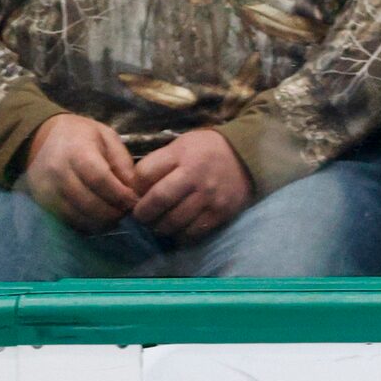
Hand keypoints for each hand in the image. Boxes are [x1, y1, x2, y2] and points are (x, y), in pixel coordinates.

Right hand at [23, 112, 139, 231]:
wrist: (39, 138)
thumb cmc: (78, 135)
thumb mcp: (106, 137)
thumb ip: (122, 162)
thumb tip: (133, 190)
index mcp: (77, 151)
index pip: (100, 180)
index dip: (120, 195)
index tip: (134, 202)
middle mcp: (59, 173)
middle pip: (89, 203)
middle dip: (112, 213)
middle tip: (125, 213)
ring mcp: (48, 190)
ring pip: (77, 216)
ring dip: (99, 222)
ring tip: (112, 217)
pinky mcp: (42, 203)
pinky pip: (66, 220)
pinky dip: (85, 224)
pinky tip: (96, 219)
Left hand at [132, 127, 254, 242]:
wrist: (247, 157)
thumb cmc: (205, 152)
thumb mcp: (181, 146)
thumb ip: (158, 164)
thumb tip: (133, 191)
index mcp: (181, 154)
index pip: (145, 174)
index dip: (135, 188)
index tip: (136, 195)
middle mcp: (195, 175)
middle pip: (157, 201)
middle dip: (143, 213)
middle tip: (142, 216)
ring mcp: (209, 196)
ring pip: (173, 222)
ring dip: (159, 227)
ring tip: (159, 223)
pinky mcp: (221, 213)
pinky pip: (192, 233)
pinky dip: (180, 235)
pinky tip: (179, 228)